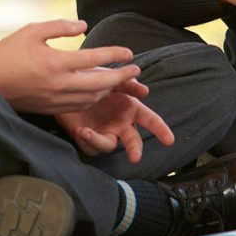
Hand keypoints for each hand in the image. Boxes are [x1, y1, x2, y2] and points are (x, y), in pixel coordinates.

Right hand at [0, 18, 141, 115]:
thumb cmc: (9, 52)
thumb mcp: (32, 30)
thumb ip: (60, 26)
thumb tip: (84, 26)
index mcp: (56, 62)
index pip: (94, 59)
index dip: (115, 55)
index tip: (129, 52)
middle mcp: (59, 84)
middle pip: (100, 84)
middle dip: (121, 78)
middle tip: (136, 70)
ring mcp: (55, 99)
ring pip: (92, 98)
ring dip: (109, 89)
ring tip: (120, 80)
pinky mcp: (50, 108)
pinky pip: (79, 105)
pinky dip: (94, 98)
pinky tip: (99, 91)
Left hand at [55, 78, 174, 162]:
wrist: (66, 88)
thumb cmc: (92, 81)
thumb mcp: (111, 78)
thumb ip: (128, 83)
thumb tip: (145, 91)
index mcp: (130, 108)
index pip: (150, 120)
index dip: (160, 130)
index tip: (169, 141)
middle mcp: (120, 124)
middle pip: (133, 139)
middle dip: (135, 149)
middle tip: (135, 157)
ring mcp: (105, 132)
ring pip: (109, 145)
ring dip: (99, 140)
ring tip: (86, 132)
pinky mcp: (88, 140)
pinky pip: (91, 146)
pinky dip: (86, 139)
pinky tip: (79, 129)